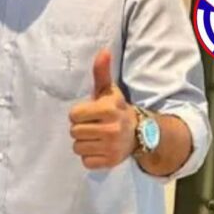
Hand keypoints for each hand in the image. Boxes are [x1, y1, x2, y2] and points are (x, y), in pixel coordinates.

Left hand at [68, 49, 138, 168]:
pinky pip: (85, 161)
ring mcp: (111, 147)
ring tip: (96, 137)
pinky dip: (90, 157)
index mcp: (107, 109)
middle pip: (74, 132)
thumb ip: (101, 72)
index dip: (79, 114)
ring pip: (77, 147)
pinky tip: (99, 148)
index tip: (89, 113)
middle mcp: (110, 129)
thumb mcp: (109, 91)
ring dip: (84, 143)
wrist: (139, 133)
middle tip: (94, 126)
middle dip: (81, 128)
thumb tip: (103, 51)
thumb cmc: (116, 109)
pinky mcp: (110, 162)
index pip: (73, 115)